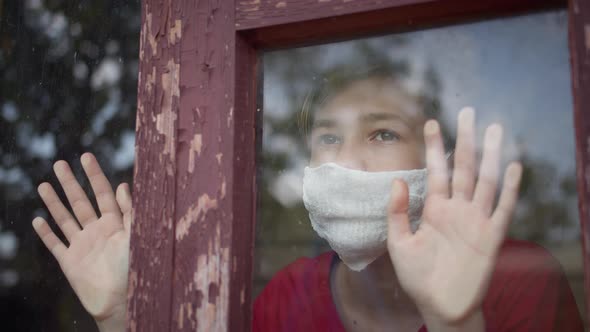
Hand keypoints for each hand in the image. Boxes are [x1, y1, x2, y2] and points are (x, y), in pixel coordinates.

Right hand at [32, 153, 130, 329]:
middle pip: (81, 201)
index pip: (103, 193)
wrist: (121, 300)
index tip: (86, 156)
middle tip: (59, 164)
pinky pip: (55, 244)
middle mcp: (97, 231)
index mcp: (115, 223)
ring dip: (54, 202)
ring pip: (65, 218)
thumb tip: (122, 184)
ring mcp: (82, 245)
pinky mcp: (70, 261)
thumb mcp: (136, 234)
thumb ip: (129, 210)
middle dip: (70, 183)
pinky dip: (46, 233)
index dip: (94, 175)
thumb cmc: (135, 267)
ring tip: (43, 184)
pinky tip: (38, 220)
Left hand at [386, 108, 521, 327]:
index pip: (436, 171)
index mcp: (435, 210)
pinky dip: (509, 188)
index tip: (432, 122)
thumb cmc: (418, 277)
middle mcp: (457, 210)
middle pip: (463, 168)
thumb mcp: (398, 244)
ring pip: (485, 181)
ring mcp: (476, 221)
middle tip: (467, 112)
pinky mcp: (491, 237)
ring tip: (495, 129)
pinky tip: (513, 167)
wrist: (440, 305)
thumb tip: (397, 180)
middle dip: (465, 140)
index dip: (434, 147)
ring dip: (490, 156)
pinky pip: (503, 209)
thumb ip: (397, 213)